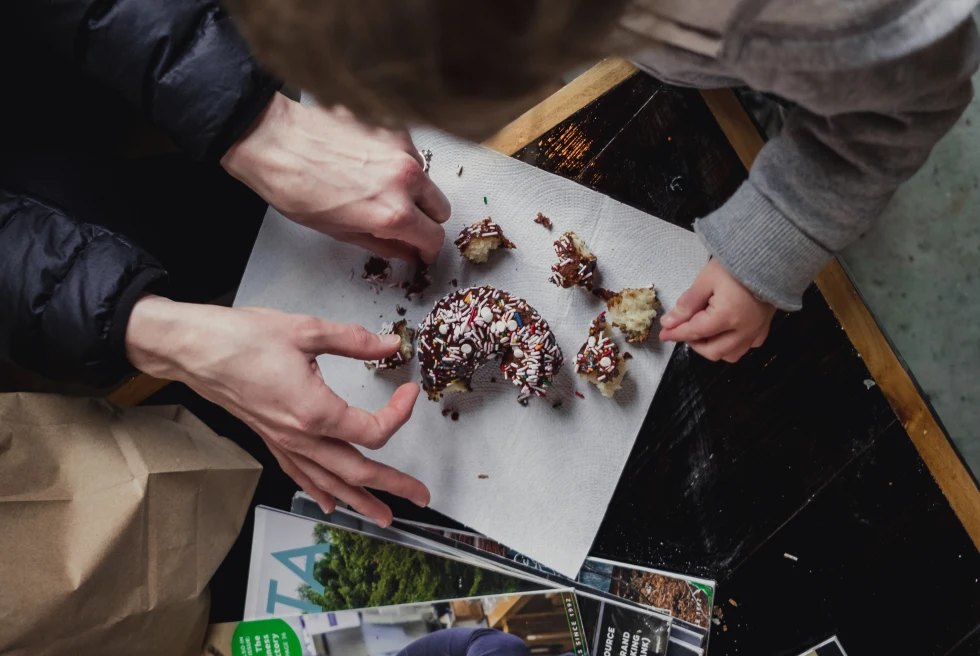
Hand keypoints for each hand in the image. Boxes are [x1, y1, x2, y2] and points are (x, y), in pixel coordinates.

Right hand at [125, 295, 429, 526]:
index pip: (373, 430)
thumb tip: (389, 345)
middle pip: (357, 471)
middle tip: (421, 495)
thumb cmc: (241, 339)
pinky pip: (300, 474)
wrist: (194, 349)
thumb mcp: (306, 330)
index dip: (399, 413)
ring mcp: (284, 442)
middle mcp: (301, 436)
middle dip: (393, 485)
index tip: (410, 392)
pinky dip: (319, 491)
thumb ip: (354, 340)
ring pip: (329, 482)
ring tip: (385, 516)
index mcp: (315, 411)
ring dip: (360, 501)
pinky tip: (328, 503)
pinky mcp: (270, 439)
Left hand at [222, 92, 450, 262]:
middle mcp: (406, 178)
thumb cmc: (296, 189)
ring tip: (377, 187)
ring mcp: (401, 148)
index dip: (428, 249)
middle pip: (441, 208)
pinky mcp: (392, 126)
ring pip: (426, 178)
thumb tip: (407, 252)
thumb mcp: (340, 232)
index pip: (435, 237)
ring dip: (412, 188)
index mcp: (393, 212)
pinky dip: (396, 161)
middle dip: (426, 219)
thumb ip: (383, 244)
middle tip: (403, 222)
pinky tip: (369, 163)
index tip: (422, 250)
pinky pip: (409, 152)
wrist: (274, 140)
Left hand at [659, 259, 775, 362]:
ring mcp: (756, 331)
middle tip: (685, 329)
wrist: (770, 256)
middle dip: (694, 343)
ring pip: (730, 355)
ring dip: (713, 347)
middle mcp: (743, 331)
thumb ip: (687, 304)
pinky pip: (747, 347)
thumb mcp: (706, 280)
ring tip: (704, 330)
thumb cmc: (736, 265)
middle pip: (712, 351)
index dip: (676, 334)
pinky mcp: (765, 327)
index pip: (695, 332)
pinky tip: (726, 331)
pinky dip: (733, 344)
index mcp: (727, 317)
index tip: (663, 333)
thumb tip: (669, 322)